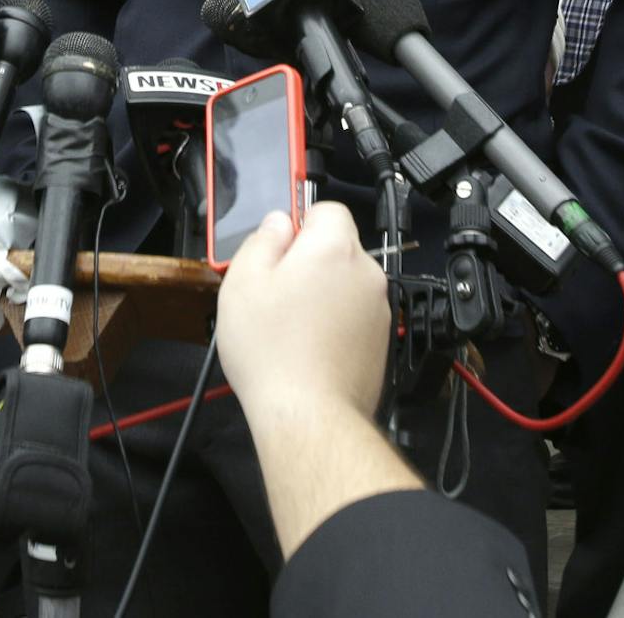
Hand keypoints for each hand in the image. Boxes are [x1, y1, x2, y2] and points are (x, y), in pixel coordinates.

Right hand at [215, 202, 389, 428]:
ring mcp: (377, 307)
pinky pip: (354, 315)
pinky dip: (336, 323)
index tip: (279, 244)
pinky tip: (308, 345)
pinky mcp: (379, 339)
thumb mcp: (243, 283)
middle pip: (337, 247)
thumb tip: (278, 223)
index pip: (326, 207)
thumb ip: (262, 240)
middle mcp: (365, 271)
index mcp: (333, 247)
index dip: (299, 222)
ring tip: (290, 325)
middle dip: (309, 261)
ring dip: (323, 293)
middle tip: (276, 290)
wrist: (309, 415)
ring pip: (345, 283)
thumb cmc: (275, 353)